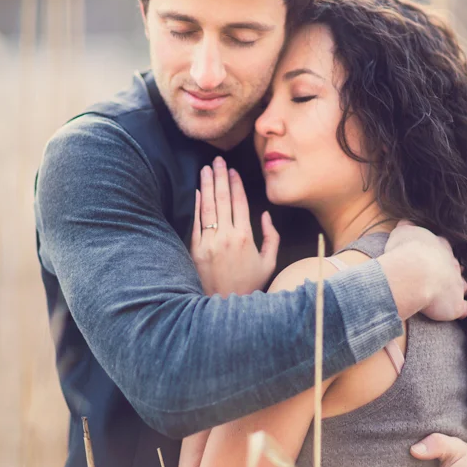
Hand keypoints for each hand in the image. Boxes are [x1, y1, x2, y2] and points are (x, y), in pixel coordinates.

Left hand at [190, 157, 279, 295]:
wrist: (224, 306)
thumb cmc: (249, 285)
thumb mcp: (269, 263)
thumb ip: (272, 237)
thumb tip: (266, 215)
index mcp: (245, 238)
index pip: (240, 203)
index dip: (236, 184)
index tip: (233, 170)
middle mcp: (226, 237)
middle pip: (222, 200)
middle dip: (220, 177)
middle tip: (217, 160)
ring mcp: (208, 243)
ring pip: (207, 207)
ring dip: (206, 185)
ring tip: (206, 169)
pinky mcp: (195, 250)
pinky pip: (195, 223)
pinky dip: (196, 206)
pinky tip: (197, 191)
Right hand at [383, 221, 466, 320]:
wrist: (414, 273)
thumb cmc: (406, 251)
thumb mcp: (403, 233)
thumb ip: (407, 227)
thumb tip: (406, 222)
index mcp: (441, 247)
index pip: (443, 248)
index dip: (437, 253)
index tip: (429, 257)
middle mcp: (453, 264)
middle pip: (456, 267)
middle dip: (449, 271)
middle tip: (437, 276)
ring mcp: (457, 285)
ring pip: (462, 286)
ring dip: (457, 289)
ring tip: (447, 294)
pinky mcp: (455, 304)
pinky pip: (463, 308)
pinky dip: (460, 309)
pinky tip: (457, 311)